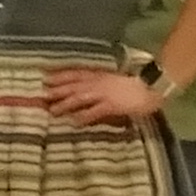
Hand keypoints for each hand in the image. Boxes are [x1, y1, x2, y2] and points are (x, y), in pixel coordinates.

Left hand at [38, 63, 158, 131]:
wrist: (153, 87)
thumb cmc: (136, 85)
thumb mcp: (114, 82)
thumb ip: (101, 84)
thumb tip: (87, 92)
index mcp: (100, 76)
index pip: (76, 74)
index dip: (60, 75)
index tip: (45, 77)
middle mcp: (99, 83)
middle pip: (74, 85)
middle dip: (58, 90)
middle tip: (43, 94)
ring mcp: (105, 93)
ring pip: (80, 97)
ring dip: (66, 104)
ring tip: (53, 111)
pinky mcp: (112, 105)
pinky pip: (95, 111)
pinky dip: (84, 116)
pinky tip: (75, 122)